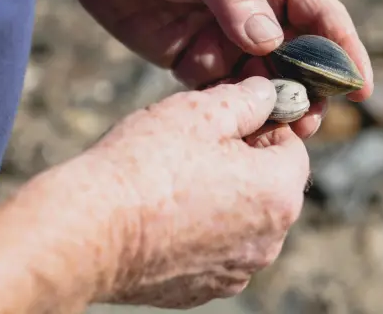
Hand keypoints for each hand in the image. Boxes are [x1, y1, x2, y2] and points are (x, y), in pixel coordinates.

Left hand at [70, 0, 373, 138]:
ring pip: (265, 81)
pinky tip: (241, 129)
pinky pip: (226, 92)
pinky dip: (236, 112)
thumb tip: (271, 44)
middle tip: (311, 122)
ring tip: (281, 132)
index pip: (322, 16)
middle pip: (299, 57)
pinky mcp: (197, 61)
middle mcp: (258, 11)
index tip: (360, 87)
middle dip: (310, 90)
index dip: (344, 51)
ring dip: (276, 106)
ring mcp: (228, 38)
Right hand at [85, 77, 308, 308]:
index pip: (293, 149)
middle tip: (202, 145)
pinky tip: (169, 213)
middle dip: (246, 162)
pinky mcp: (204, 290)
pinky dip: (204, 230)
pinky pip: (219, 249)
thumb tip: (268, 93)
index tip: (233, 121)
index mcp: (278, 194)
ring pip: (245, 218)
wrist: (89, 231)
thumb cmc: (147, 164)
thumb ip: (248, 99)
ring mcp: (237, 271)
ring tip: (180, 179)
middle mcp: (268, 241)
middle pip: (271, 186)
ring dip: (226, 196)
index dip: (265, 127)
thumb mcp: (203, 111)